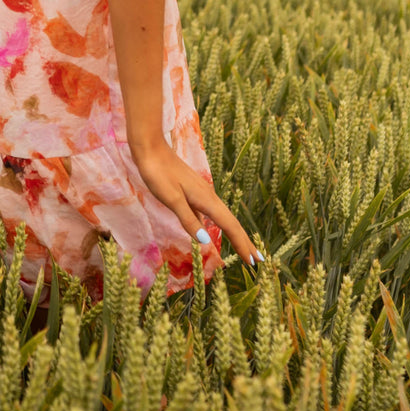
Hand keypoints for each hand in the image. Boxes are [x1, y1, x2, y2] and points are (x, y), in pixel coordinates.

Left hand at [133, 141, 263, 269]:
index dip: (242, 245)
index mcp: (206, 200)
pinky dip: (217, 225)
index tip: (255, 262)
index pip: (230, 227)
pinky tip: (210, 231)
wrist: (151, 148)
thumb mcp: (171, 199)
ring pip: (223, 218)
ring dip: (235, 234)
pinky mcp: (194, 192)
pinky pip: (212, 214)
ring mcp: (202, 194)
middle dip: (245, 242)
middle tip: (259, 260)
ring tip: (243, 250)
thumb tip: (205, 242)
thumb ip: (188, 219)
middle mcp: (209, 197)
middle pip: (232, 223)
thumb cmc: (158, 173)